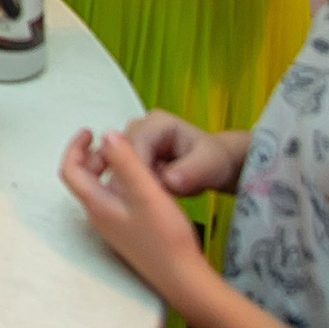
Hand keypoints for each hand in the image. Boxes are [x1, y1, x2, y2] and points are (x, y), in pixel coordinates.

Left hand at [59, 128, 217, 303]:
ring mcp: (112, 226)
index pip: (70, 170)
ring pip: (100, 189)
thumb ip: (126, 162)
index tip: (90, 131)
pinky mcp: (127, 233)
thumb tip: (106, 134)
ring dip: (109, 169)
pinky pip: (114, 200)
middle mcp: (99, 216)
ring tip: (132, 157)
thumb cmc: (166, 236)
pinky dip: (121, 183)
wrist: (183, 278)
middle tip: (115, 143)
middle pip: (83, 178)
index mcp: (97, 204)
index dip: (75, 147)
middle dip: (94, 156)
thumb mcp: (146, 192)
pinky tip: (144, 182)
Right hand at [114, 110, 249, 196]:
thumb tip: (169, 181)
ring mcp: (132, 141)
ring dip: (121, 182)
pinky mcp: (130, 156)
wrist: (214, 164)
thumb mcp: (210, 165)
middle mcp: (139, 128)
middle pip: (119, 151)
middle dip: (125, 178)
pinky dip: (122, 185)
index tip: (141, 195)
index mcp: (158, 123)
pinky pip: (118, 170)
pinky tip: (131, 201)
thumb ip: (191, 172)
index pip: (135, 144)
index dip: (135, 170)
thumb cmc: (213, 161)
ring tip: (135, 204)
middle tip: (136, 204)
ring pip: (114, 161)